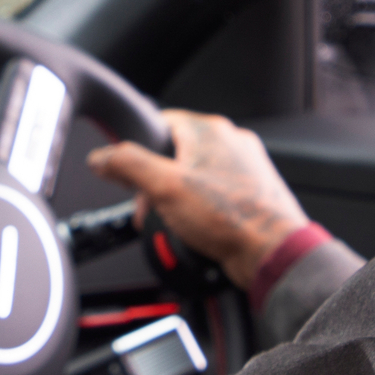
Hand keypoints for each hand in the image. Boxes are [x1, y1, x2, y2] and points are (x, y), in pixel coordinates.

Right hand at [86, 110, 310, 289]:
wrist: (272, 252)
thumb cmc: (230, 218)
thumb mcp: (164, 188)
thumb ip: (128, 165)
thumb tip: (102, 156)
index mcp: (209, 130)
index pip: (159, 122)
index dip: (138, 148)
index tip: (127, 173)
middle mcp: (230, 141)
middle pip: (175, 152)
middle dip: (156, 182)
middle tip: (150, 207)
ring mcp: (243, 167)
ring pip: (193, 175)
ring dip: (176, 198)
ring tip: (173, 221)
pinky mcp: (250, 191)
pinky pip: (212, 193)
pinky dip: (199, 209)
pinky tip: (196, 229)